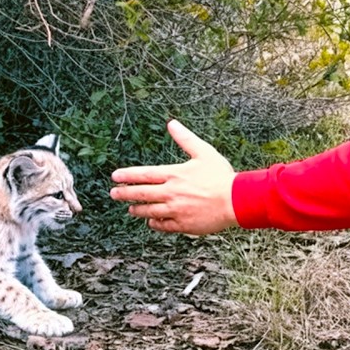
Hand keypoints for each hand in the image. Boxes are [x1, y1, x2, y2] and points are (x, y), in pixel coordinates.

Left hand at [110, 120, 237, 234]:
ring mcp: (176, 210)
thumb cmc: (221, 176)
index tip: (115, 176)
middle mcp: (171, 193)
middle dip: (125, 193)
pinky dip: (155, 224)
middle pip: (141, 194)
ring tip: (130, 209)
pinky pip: (163, 225)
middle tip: (113, 194)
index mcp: (174, 174)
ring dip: (137, 210)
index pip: (144, 175)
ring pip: (149, 211)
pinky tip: (151, 222)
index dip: (127, 175)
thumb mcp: (203, 152)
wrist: (236, 200)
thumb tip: (171, 123)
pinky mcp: (183, 224)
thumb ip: (185, 139)